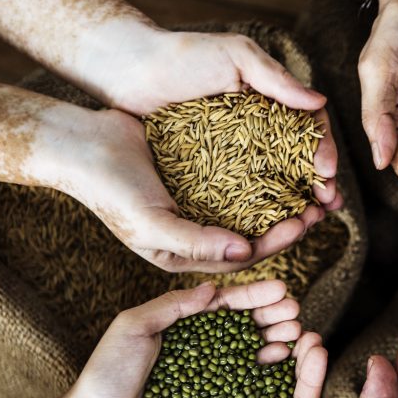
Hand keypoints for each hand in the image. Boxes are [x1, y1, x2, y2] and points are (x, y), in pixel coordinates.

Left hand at [64, 279, 326, 397]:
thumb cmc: (106, 376)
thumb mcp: (132, 328)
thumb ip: (172, 306)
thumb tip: (212, 289)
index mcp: (180, 321)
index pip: (225, 302)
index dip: (255, 295)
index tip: (282, 290)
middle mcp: (199, 344)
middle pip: (245, 324)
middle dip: (274, 315)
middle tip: (296, 312)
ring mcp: (208, 373)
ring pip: (251, 350)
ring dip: (276, 339)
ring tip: (296, 334)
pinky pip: (245, 382)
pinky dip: (267, 370)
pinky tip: (283, 362)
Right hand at [70, 108, 329, 271]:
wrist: (77, 142)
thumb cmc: (106, 189)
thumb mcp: (149, 222)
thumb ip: (195, 242)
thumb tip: (244, 252)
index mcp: (186, 254)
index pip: (243, 255)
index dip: (276, 242)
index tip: (304, 222)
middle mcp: (197, 232)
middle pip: (255, 232)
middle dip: (288, 221)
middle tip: (320, 205)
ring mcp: (198, 203)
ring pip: (251, 206)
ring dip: (281, 197)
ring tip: (310, 183)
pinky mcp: (198, 175)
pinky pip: (238, 178)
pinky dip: (263, 172)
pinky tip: (285, 159)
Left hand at [105, 28, 339, 211]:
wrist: (129, 70)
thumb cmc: (184, 54)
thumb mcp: (236, 55)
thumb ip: (276, 78)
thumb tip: (320, 101)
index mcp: (273, 103)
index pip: (310, 129)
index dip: (323, 151)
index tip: (327, 172)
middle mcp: (260, 130)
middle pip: (299, 161)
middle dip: (318, 184)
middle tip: (329, 204)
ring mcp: (237, 152)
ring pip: (275, 181)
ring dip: (296, 202)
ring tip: (309, 220)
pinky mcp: (212, 170)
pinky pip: (240, 192)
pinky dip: (259, 209)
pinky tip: (271, 224)